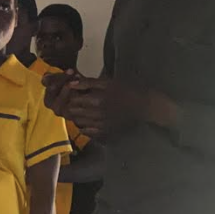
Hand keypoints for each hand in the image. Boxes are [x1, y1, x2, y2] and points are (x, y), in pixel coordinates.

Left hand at [45, 75, 168, 138]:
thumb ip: (88, 82)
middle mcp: (97, 114)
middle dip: (71, 106)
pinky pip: (87, 131)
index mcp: (98, 99)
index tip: (73, 92)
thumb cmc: (126, 89)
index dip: (70, 95)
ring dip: (76, 115)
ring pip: (79, 122)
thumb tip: (71, 83)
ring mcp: (101, 124)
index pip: (74, 100)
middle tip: (74, 100)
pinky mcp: (105, 131)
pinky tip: (86, 120)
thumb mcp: (108, 82)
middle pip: (74, 112)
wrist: (143, 105)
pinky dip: (83, 126)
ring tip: (79, 109)